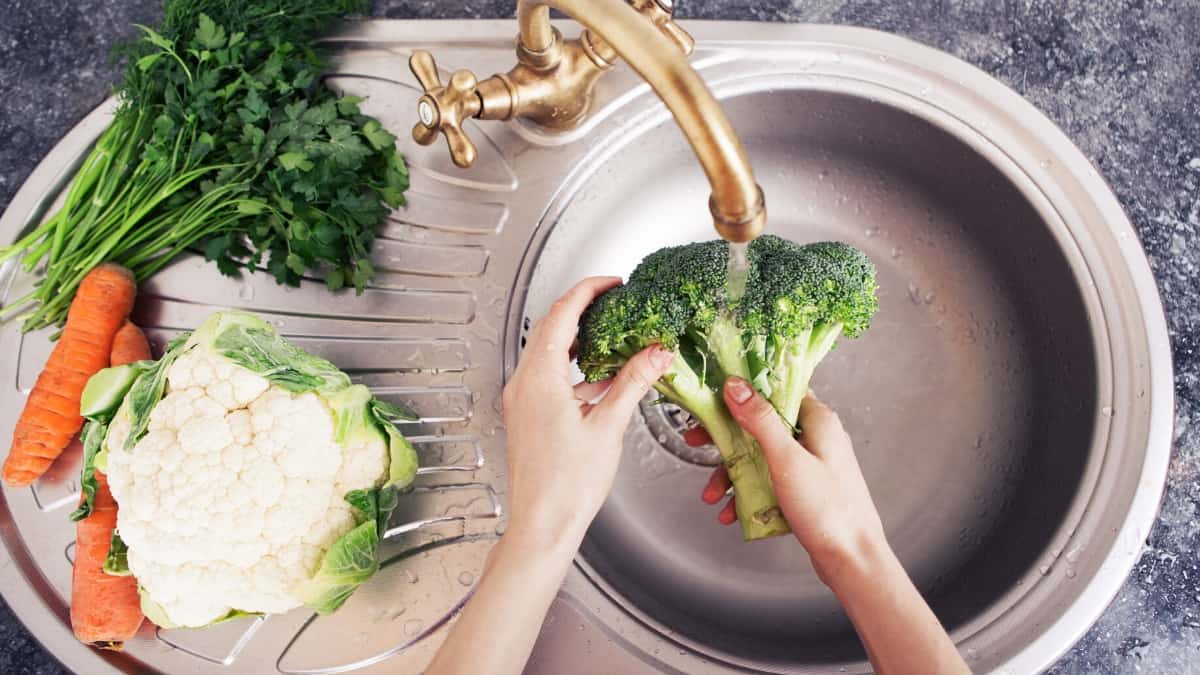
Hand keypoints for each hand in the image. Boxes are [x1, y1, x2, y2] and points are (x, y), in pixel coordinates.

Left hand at [502, 276, 675, 549]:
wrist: (542, 525)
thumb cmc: (567, 485)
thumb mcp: (608, 426)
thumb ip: (632, 383)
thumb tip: (655, 353)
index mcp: (539, 378)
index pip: (561, 314)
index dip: (587, 291)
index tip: (611, 282)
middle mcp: (523, 384)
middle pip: (552, 329)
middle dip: (584, 311)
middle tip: (615, 303)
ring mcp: (522, 400)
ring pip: (550, 353)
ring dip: (581, 342)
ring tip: (615, 338)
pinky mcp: (528, 416)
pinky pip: (550, 378)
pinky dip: (576, 370)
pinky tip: (603, 381)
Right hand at [691, 377, 885, 583]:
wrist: (852, 560)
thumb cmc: (829, 510)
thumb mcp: (787, 460)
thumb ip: (761, 421)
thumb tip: (736, 386)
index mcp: (818, 421)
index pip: (777, 390)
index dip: (743, 392)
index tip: (714, 399)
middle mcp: (815, 438)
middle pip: (762, 425)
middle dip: (727, 439)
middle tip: (698, 441)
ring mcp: (810, 465)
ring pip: (761, 456)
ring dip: (733, 473)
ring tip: (712, 494)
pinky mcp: (804, 489)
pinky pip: (769, 482)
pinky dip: (748, 493)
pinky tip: (731, 511)